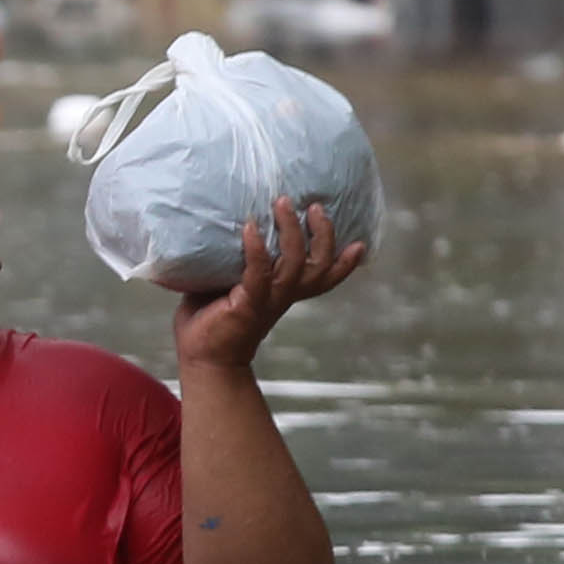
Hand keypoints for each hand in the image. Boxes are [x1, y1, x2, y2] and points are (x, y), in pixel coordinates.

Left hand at [170, 197, 366, 371]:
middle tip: (315, 206)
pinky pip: (259, 271)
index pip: (324, 279)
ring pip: (295, 262)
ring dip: (291, 229)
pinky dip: (257, 248)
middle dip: (323, 234)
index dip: (345, 264)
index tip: (360, 244)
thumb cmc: (210, 321)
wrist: (203, 360)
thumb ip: (233, 261)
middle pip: (319, 265)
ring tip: (282, 204)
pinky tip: (250, 227)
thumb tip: (222, 226)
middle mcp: (283, 295)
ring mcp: (267, 299)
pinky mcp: (247, 303)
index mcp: (285, 293)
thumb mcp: (228, 285)